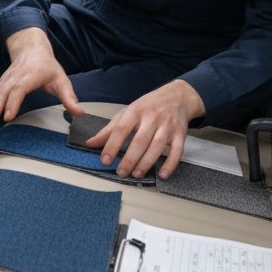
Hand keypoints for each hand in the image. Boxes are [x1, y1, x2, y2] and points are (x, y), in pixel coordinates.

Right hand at [0, 27, 83, 131]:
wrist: (30, 48)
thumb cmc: (47, 65)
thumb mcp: (61, 79)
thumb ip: (69, 97)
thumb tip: (79, 113)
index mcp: (29, 76)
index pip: (18, 90)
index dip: (12, 103)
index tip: (8, 117)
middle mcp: (13, 78)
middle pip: (1, 95)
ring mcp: (4, 81)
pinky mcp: (0, 85)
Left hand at [86, 80, 203, 178]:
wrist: (177, 97)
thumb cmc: (149, 106)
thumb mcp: (127, 113)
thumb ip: (109, 130)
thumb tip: (90, 143)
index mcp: (136, 111)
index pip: (121, 129)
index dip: (111, 145)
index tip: (105, 160)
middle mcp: (152, 118)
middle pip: (140, 140)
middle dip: (130, 158)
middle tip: (121, 172)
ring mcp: (167, 126)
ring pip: (157, 146)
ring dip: (146, 163)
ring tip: (136, 174)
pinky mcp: (180, 134)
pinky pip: (177, 151)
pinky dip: (170, 164)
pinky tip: (162, 175)